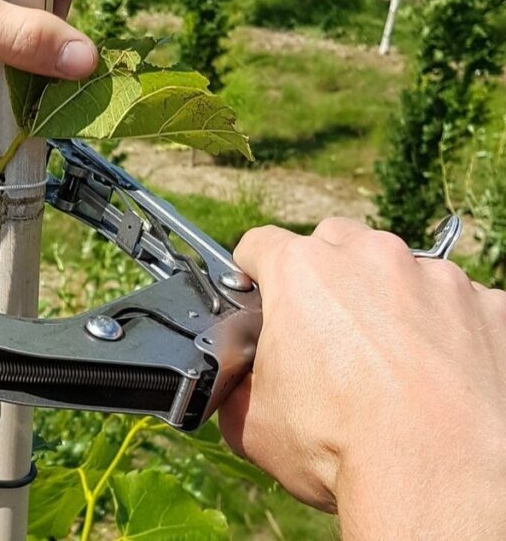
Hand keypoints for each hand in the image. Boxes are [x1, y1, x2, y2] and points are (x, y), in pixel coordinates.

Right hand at [219, 219, 505, 538]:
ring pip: (401, 268)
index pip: (260, 244)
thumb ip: (240, 385)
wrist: (437, 479)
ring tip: (392, 358)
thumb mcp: (252, 423)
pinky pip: (461, 304)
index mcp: (300, 270)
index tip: (260, 299)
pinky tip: (440, 374)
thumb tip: (240, 387)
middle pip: (334, 242)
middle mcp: (369, 255)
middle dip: (326, 275)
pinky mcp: (490, 306)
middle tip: (327, 331)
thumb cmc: (339, 447)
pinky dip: (449, 329)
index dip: (253, 272)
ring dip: (390, 298)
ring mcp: (436, 276)